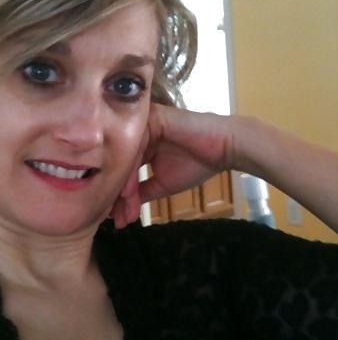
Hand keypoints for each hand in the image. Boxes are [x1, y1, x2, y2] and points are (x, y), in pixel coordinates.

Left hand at [110, 104, 235, 228]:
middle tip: (115, 219)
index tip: (117, 220)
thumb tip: (120, 212)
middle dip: (116, 194)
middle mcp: (135, 132)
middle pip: (118, 164)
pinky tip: (128, 193)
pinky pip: (134, 148)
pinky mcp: (150, 119)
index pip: (120, 169)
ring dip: (121, 187)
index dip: (117, 195)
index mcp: (138, 144)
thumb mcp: (161, 184)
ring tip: (121, 211)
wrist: (224, 149)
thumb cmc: (196, 163)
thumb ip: (141, 193)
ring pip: (123, 158)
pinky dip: (130, 172)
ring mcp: (141, 124)